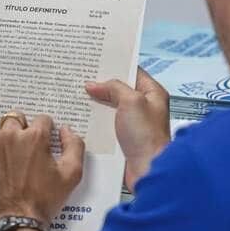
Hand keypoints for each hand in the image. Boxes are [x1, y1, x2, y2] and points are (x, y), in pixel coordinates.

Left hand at [0, 113, 84, 226]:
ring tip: (10, 166)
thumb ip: (74, 145)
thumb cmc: (43, 200)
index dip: (46, 132)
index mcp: (34, 136)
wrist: (14, 223)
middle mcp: (9, 135)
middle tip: (25, 152)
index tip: (44, 144)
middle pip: (17, 120)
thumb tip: (65, 130)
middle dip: (23, 131)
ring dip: (4, 143)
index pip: (42, 119)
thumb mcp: (72, 174)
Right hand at [86, 68, 170, 191]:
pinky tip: (82, 117)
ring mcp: (133, 123)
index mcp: (153, 93)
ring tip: (77, 95)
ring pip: (111, 108)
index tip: (97, 60)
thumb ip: (114, 88)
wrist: (148, 170)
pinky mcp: (124, 138)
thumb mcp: (131, 102)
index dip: (115, 65)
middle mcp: (144, 107)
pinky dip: (96, 121)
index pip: (133, 72)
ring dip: (96, 104)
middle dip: (102, 85)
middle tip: (82, 77)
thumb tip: (95, 85)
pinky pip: (107, 125)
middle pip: (119, 90)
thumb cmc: (147, 137)